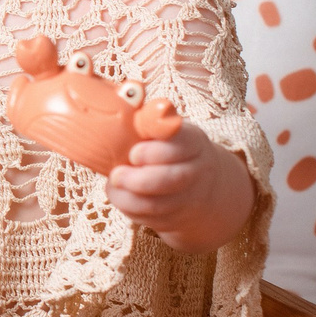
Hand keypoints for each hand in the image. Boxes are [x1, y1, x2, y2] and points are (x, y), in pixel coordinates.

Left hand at [108, 123, 256, 253]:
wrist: (201, 186)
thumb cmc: (171, 149)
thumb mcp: (168, 131)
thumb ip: (148, 120)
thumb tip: (120, 97)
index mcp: (194, 142)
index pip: (183, 144)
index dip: (158, 150)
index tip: (134, 152)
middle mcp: (197, 171)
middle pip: (174, 179)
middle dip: (142, 179)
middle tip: (117, 174)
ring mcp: (189, 197)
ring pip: (161, 204)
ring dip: (131, 198)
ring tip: (114, 185)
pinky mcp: (176, 217)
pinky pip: (152, 218)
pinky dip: (131, 209)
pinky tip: (119, 195)